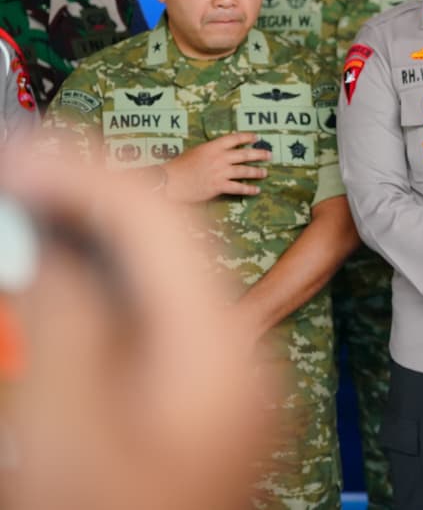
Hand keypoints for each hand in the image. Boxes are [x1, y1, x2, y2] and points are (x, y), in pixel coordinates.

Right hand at [0, 147, 267, 509]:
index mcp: (216, 347)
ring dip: (102, 239)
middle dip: (95, 200)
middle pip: (169, 245)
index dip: (91, 176)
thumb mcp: (66, 425)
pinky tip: (69, 278)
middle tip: (26, 173)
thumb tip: (56, 242)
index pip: (161, 225)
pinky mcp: (210, 399)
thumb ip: (66, 317)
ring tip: (38, 211)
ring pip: (166, 277)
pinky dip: (114, 288)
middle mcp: (238, 353)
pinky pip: (165, 317)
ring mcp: (230, 378)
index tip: (28, 155)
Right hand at [160, 132, 270, 202]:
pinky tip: (256, 190)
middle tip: (269, 154)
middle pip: (244, 155)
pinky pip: (238, 187)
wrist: (169, 181)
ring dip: (257, 172)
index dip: (248, 137)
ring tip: (265, 173)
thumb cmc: (179, 166)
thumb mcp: (195, 152)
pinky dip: (248, 189)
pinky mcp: (218, 186)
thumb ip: (211, 151)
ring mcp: (220, 172)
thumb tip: (223, 151)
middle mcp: (219, 158)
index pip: (235, 139)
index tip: (257, 137)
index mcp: (212, 147)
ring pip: (244, 171)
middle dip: (259, 154)